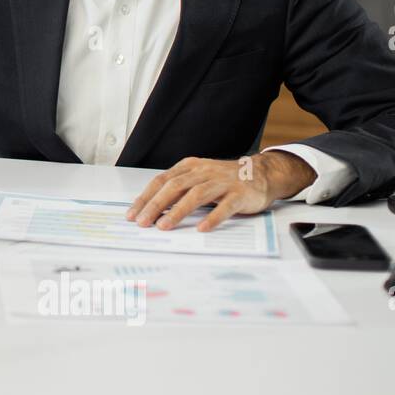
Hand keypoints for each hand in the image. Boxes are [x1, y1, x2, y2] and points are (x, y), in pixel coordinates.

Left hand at [126, 151, 316, 232]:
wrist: (261, 173)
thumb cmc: (224, 179)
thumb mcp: (198, 178)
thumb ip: (178, 190)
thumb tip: (152, 210)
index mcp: (190, 167)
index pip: (162, 181)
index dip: (146, 197)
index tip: (132, 214)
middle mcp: (204, 172)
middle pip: (175, 187)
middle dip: (156, 205)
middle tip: (143, 222)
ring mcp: (223, 182)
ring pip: (196, 195)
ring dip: (178, 211)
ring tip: (164, 226)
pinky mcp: (240, 194)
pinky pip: (225, 206)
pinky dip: (213, 217)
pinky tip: (202, 228)